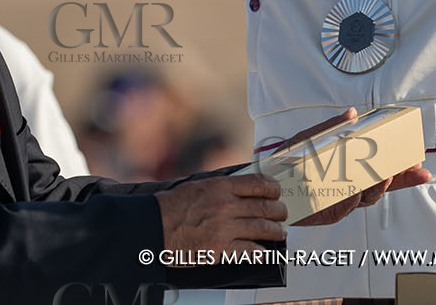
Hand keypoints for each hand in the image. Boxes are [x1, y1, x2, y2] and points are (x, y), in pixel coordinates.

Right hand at [154, 175, 287, 260]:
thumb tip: (244, 187)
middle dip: (279, 211)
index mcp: (220, 186)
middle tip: (282, 214)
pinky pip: (250, 250)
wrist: (153, 227)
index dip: (273, 188)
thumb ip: (222, 186)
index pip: (258, 183)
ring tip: (280, 232)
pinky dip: (262, 252)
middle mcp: (226, 205)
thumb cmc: (172, 206)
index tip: (277, 192)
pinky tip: (265, 252)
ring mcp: (224, 228)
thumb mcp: (198, 185)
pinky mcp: (220, 249)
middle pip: (265, 207)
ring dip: (276, 231)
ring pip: (262, 228)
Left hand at [262, 108, 433, 227]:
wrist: (265, 183)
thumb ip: (331, 128)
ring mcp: (341, 201)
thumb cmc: (288, 161)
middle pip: (383, 186)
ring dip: (379, 186)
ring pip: (367, 197)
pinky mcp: (327, 213)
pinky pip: (344, 207)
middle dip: (401, 179)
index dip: (403, 170)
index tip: (420, 163)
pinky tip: (357, 190)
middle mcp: (351, 187)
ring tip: (387, 175)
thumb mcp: (309, 139)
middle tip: (415, 170)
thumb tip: (353, 113)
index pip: (383, 171)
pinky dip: (352, 199)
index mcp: (351, 170)